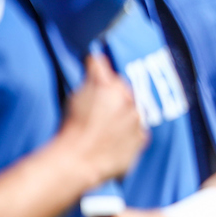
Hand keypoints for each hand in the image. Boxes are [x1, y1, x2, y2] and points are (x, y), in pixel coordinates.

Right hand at [59, 53, 148, 187]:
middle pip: (127, 98)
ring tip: (101, 131)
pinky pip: (136, 136)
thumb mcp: (79, 93)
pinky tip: (110, 142)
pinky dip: (127, 137)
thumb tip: (98, 57)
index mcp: (117, 90)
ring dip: (122, 120)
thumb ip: (94, 72)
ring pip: (133, 117)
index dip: (105, 88)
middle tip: (97, 116)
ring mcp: (139, 125)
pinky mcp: (141, 143)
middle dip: (115, 104)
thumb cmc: (74, 124)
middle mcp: (133, 105)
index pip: (116, 81)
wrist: (78, 159)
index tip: (96, 96)